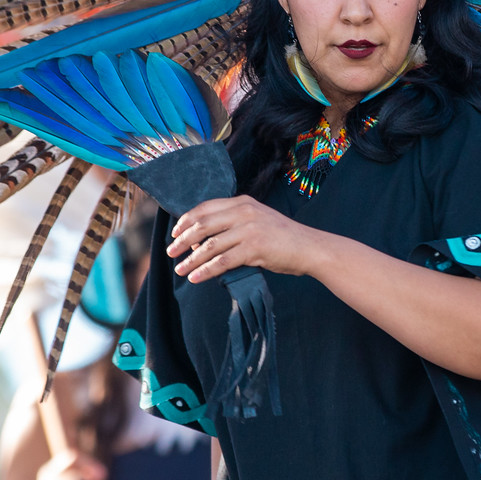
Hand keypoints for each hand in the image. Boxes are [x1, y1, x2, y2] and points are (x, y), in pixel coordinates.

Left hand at [168, 196, 326, 283]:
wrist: (309, 247)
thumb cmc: (283, 238)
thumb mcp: (258, 220)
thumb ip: (235, 223)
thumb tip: (203, 240)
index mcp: (243, 202)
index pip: (206, 207)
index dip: (186, 220)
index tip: (175, 233)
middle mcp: (244, 212)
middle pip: (202, 225)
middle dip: (182, 240)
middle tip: (171, 252)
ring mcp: (249, 230)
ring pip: (209, 245)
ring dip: (191, 259)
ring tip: (180, 269)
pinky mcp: (254, 248)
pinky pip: (222, 261)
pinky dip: (206, 270)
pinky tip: (196, 277)